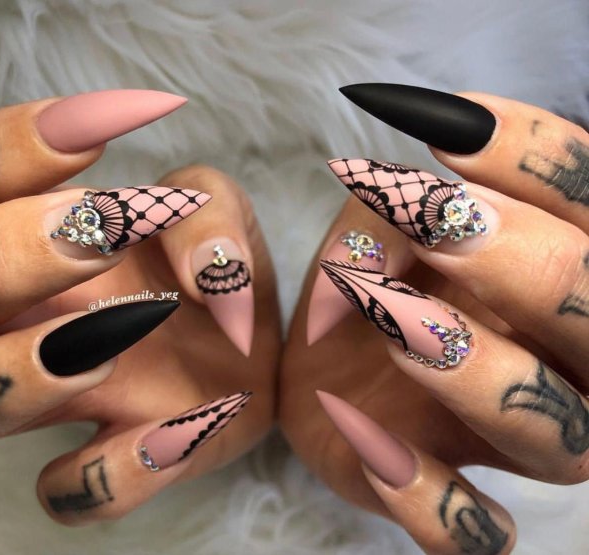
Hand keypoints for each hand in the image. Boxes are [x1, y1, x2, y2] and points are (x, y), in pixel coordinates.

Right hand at [0, 91, 280, 524]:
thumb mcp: (221, 215)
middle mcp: (38, 322)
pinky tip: (173, 432)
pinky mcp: (114, 458)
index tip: (84, 141)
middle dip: (10, 260)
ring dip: (24, 376)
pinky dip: (110, 473)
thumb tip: (206, 269)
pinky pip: (75, 490)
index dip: (13, 158)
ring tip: (103, 349)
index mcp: (52, 244)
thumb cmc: (219, 275)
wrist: (257, 359)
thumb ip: (207, 210)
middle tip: (90, 240)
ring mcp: (68, 398)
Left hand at [280, 86, 587, 553]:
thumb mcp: (372, 230)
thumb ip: (392, 209)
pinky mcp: (461, 498)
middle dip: (525, 264)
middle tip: (443, 221)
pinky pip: (476, 534)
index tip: (451, 126)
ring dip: (475, 371)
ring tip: (390, 316)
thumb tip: (405, 205)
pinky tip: (366, 443)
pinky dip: (429, 500)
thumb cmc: (361, 289)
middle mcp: (568, 361)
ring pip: (556, 433)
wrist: (321, 378)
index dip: (536, 157)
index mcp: (556, 275)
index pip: (588, 199)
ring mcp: (522, 437)